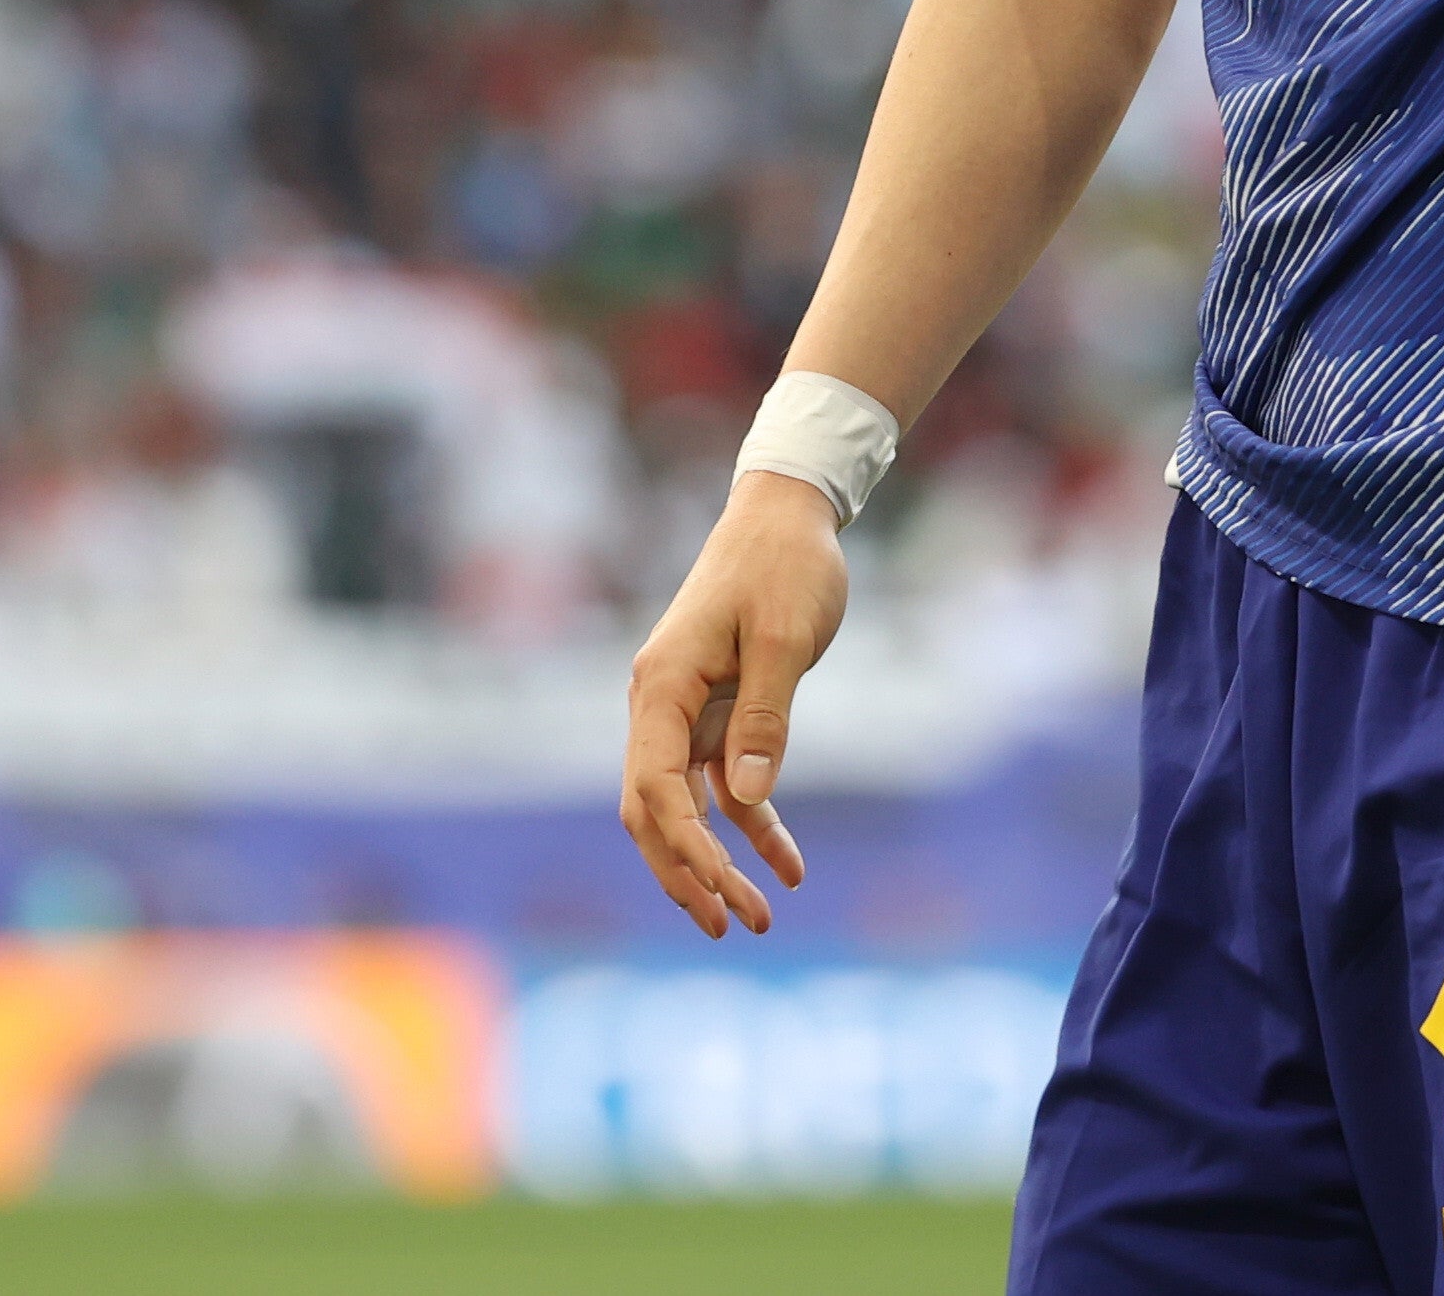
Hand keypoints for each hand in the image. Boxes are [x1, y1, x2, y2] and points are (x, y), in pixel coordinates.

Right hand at [619, 469, 846, 935]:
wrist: (789, 515)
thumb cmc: (785, 565)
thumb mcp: (784, 638)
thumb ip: (765, 719)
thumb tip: (746, 799)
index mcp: (661, 686)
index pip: (654, 788)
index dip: (684, 847)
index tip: (723, 891)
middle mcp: (661, 706)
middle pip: (654, 813)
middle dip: (687, 874)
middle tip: (730, 928)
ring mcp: (688, 713)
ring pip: (687, 809)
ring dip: (716, 862)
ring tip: (758, 918)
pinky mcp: (722, 713)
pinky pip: (729, 786)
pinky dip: (754, 827)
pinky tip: (789, 867)